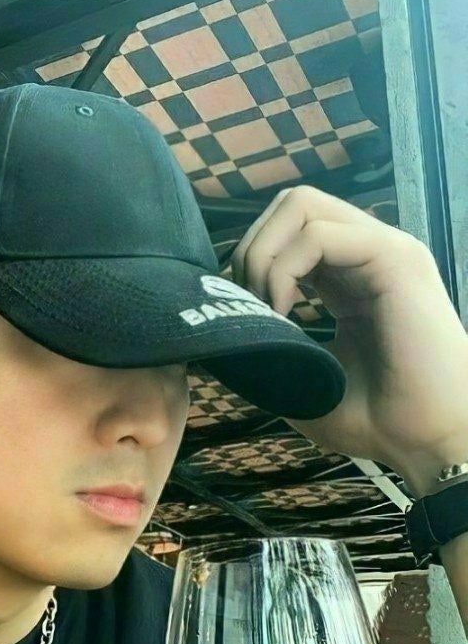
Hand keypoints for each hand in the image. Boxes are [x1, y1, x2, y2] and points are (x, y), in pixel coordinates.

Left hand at [230, 185, 467, 495]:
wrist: (427, 441)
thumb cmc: (375, 418)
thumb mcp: (301, 378)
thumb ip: (266, 347)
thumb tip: (216, 333)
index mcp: (347, 275)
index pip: (285, 229)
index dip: (247, 261)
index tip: (238, 313)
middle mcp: (366, 253)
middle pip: (289, 202)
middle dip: (250, 248)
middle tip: (246, 305)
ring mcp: (383, 250)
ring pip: (299, 203)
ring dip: (262, 255)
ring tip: (265, 309)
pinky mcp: (395, 259)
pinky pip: (319, 234)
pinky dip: (283, 269)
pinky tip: (281, 312)